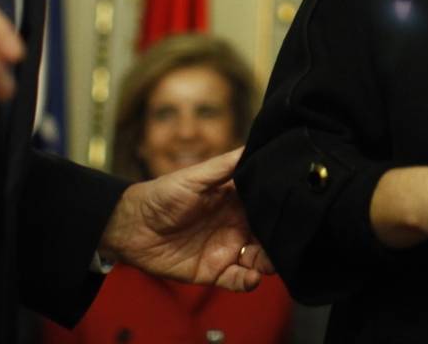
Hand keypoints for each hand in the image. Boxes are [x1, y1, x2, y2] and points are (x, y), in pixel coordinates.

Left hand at [102, 148, 272, 290]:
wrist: (131, 227)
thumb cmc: (162, 195)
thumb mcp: (194, 176)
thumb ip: (226, 165)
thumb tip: (256, 145)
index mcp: (237, 200)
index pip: (267, 204)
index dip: (281, 208)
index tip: (296, 209)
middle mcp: (237, 225)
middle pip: (269, 234)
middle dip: (281, 239)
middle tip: (288, 242)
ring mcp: (227, 250)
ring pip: (259, 259)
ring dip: (269, 263)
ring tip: (270, 264)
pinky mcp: (214, 272)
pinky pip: (237, 280)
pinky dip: (248, 282)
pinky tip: (251, 278)